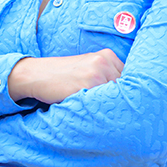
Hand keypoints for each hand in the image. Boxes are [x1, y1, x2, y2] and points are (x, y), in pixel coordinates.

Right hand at [9, 49, 123, 103]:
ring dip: (111, 106)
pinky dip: (99, 110)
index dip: (127, 92)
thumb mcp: (88, 67)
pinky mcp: (86, 86)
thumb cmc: (63, 75)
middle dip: (120, 100)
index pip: (130, 77)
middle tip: (116, 111)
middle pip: (125, 88)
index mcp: (107, 55)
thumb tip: (129, 95)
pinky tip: (93, 111)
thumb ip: (107, 75)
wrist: (36, 74)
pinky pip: (101, 102)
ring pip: (115, 97)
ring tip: (101, 111)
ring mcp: (95, 73)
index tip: (127, 102)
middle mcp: (103, 61)